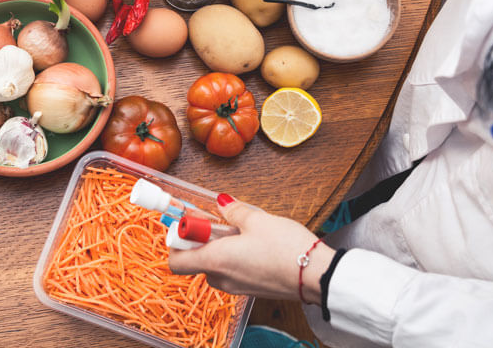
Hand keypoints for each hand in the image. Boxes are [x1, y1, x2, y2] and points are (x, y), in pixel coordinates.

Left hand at [169, 197, 335, 303]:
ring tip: (240, 230)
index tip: (188, 226)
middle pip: (196, 261)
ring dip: (220, 248)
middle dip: (202, 240)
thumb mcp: (257, 220)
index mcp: (216, 260)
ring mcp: (237, 287)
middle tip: (218, 222)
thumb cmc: (286, 249)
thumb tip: (222, 203)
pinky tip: (253, 242)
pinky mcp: (251, 289)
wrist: (316, 275)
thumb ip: (234, 211)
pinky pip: (232, 272)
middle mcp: (222, 278)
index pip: (176, 261)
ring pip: (216, 265)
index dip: (177, 242)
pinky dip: (234, 257)